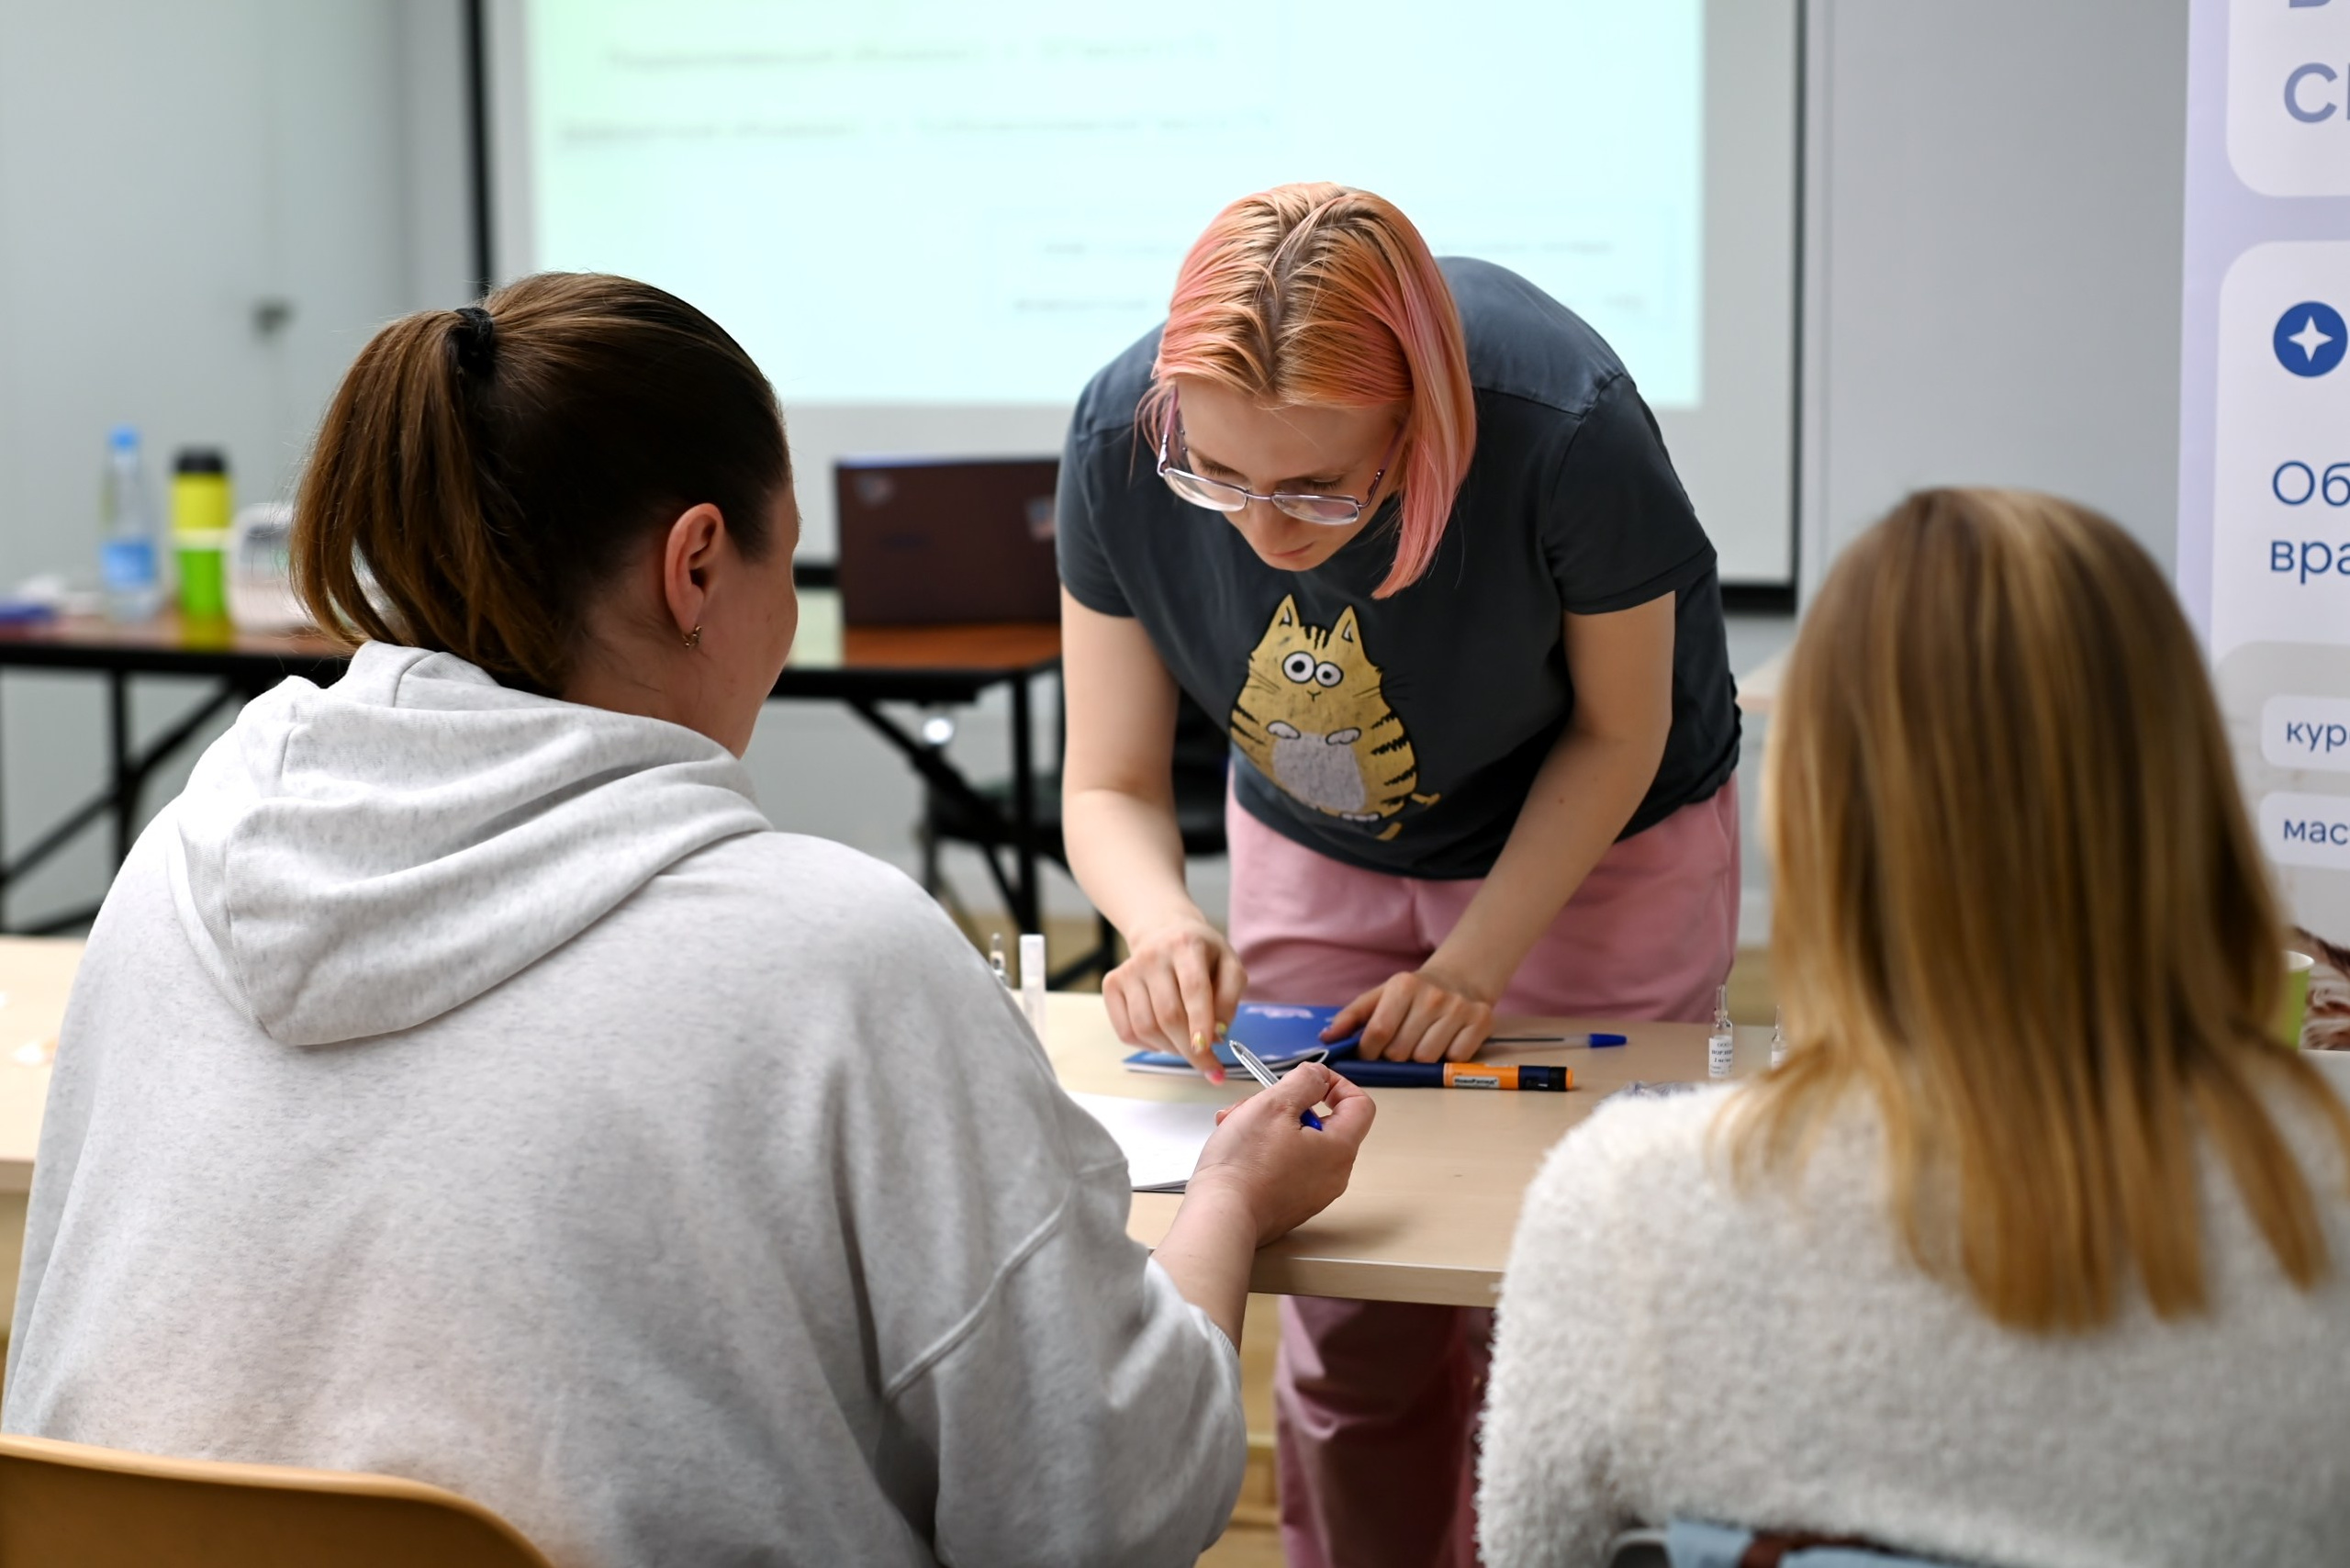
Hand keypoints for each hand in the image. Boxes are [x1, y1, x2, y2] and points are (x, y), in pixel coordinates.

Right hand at [1103, 915, 1245, 1080]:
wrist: (1164, 932)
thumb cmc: (1202, 956)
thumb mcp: (1229, 965)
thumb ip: (1230, 998)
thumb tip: (1217, 1034)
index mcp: (1186, 945)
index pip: (1193, 989)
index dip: (1200, 1023)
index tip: (1208, 1051)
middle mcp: (1153, 955)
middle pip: (1168, 1014)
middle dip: (1190, 1049)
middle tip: (1208, 1066)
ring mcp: (1128, 970)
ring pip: (1145, 1027)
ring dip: (1171, 1049)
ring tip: (1187, 1046)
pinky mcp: (1111, 984)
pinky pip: (1126, 1031)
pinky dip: (1148, 1046)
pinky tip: (1164, 1038)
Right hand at [1189, 1063, 1373, 1245]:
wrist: (1221, 1217)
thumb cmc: (1245, 1165)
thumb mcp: (1274, 1104)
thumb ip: (1303, 1081)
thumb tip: (1317, 1076)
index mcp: (1339, 1149)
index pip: (1360, 1104)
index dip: (1336, 1084)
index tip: (1308, 1080)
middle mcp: (1334, 1175)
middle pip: (1322, 1123)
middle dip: (1287, 1106)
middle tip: (1257, 1104)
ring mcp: (1313, 1193)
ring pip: (1300, 1143)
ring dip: (1270, 1126)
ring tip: (1236, 1125)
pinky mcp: (1291, 1204)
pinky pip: (1288, 1166)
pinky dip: (1266, 1151)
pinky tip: (1238, 1150)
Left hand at [1328, 964, 1495, 1061]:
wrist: (1461, 978)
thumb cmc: (1413, 994)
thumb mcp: (1380, 996)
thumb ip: (1352, 1017)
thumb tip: (1327, 1039)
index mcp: (1403, 985)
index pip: (1378, 1032)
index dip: (1368, 1052)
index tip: (1368, 1055)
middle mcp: (1433, 995)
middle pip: (1401, 1051)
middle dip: (1393, 1057)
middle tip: (1397, 1048)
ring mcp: (1459, 1008)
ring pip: (1427, 1059)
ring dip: (1419, 1059)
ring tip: (1419, 1045)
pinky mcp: (1481, 1021)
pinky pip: (1455, 1058)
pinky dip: (1446, 1058)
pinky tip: (1444, 1043)